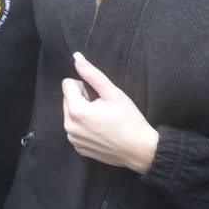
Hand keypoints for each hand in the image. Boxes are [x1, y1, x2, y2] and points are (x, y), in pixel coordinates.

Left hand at [62, 52, 158, 174]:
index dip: (84, 86)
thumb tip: (77, 58)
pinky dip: (85, 127)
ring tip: (103, 120)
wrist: (141, 150)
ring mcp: (73, 139)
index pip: (67, 84)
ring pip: (70, 114)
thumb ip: (92, 74)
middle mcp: (69, 126)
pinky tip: (102, 131)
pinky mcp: (78, 147)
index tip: (98, 96)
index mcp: (76, 111)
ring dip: (83, 113)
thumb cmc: (130, 121)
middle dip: (82, 99)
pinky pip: (75, 129)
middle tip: (103, 108)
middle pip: (67, 99)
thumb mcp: (113, 93)